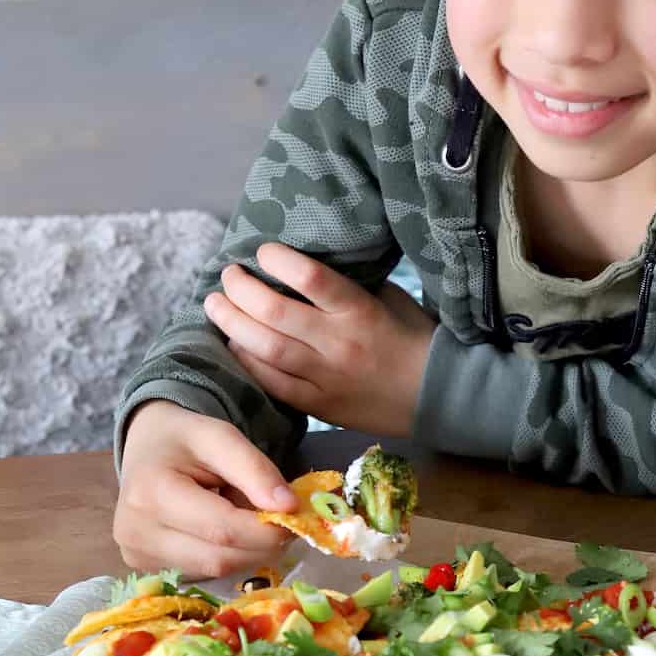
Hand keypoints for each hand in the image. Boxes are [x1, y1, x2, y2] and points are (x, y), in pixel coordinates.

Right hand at [113, 401, 297, 578]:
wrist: (145, 447)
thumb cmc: (183, 440)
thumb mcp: (220, 436)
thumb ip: (256, 470)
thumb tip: (289, 508)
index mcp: (152, 493)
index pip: (223, 530)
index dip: (267, 531)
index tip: (295, 516)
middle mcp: (136, 533)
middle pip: (220, 559)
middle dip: (261, 545)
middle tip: (282, 522)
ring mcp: (136, 556)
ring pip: (214, 572)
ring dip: (246, 552)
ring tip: (249, 521)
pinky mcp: (144, 569)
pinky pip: (202, 574)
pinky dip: (226, 557)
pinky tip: (225, 534)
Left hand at [203, 243, 435, 434]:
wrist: (440, 396)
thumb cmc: (415, 339)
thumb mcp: (389, 298)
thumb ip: (348, 285)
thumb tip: (304, 266)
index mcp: (360, 310)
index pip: (310, 277)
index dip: (278, 259)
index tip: (262, 250)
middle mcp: (338, 343)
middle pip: (275, 313)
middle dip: (241, 290)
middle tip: (227, 275)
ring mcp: (326, 377)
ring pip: (266, 349)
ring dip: (233, 324)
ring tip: (216, 305)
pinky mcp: (320, 405)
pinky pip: (273, 384)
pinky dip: (247, 363)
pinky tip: (233, 345)